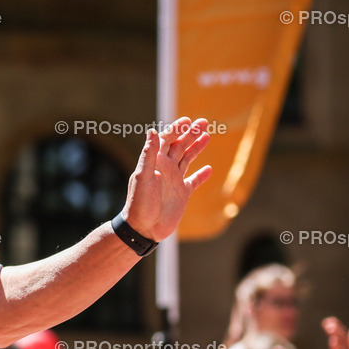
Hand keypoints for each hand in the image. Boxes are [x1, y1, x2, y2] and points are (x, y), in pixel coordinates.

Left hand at [123, 117, 211, 241]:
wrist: (143, 228)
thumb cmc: (140, 203)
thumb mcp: (143, 177)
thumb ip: (148, 155)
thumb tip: (152, 131)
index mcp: (155, 163)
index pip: (166, 141)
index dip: (176, 130)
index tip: (187, 120)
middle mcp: (165, 170)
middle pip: (179, 147)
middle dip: (190, 134)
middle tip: (203, 122)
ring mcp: (174, 181)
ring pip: (187, 160)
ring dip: (196, 148)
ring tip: (207, 136)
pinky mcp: (182, 195)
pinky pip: (193, 181)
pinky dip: (201, 175)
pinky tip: (209, 169)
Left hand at [323, 316, 348, 348]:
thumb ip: (342, 340)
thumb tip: (345, 328)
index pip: (344, 334)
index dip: (337, 326)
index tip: (330, 319)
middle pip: (342, 336)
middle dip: (336, 328)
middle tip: (328, 320)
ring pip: (341, 343)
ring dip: (335, 334)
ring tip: (329, 326)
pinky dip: (336, 347)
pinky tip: (332, 340)